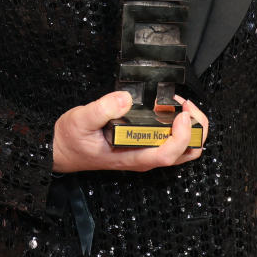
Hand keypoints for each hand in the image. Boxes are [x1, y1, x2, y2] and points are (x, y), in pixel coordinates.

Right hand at [52, 91, 207, 173]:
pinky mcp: (144, 146)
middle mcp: (144, 158)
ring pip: (184, 149)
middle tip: (185, 105)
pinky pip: (172, 141)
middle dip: (195, 129)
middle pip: (186, 153)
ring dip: (190, 127)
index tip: (180, 112)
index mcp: (132, 157)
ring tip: (179, 105)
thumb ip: (102, 109)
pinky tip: (168, 108)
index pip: (167, 154)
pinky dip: (180, 125)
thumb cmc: (72, 140)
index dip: (181, 135)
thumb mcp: (81, 120)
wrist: (62, 150)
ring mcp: (146, 153)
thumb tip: (125, 98)